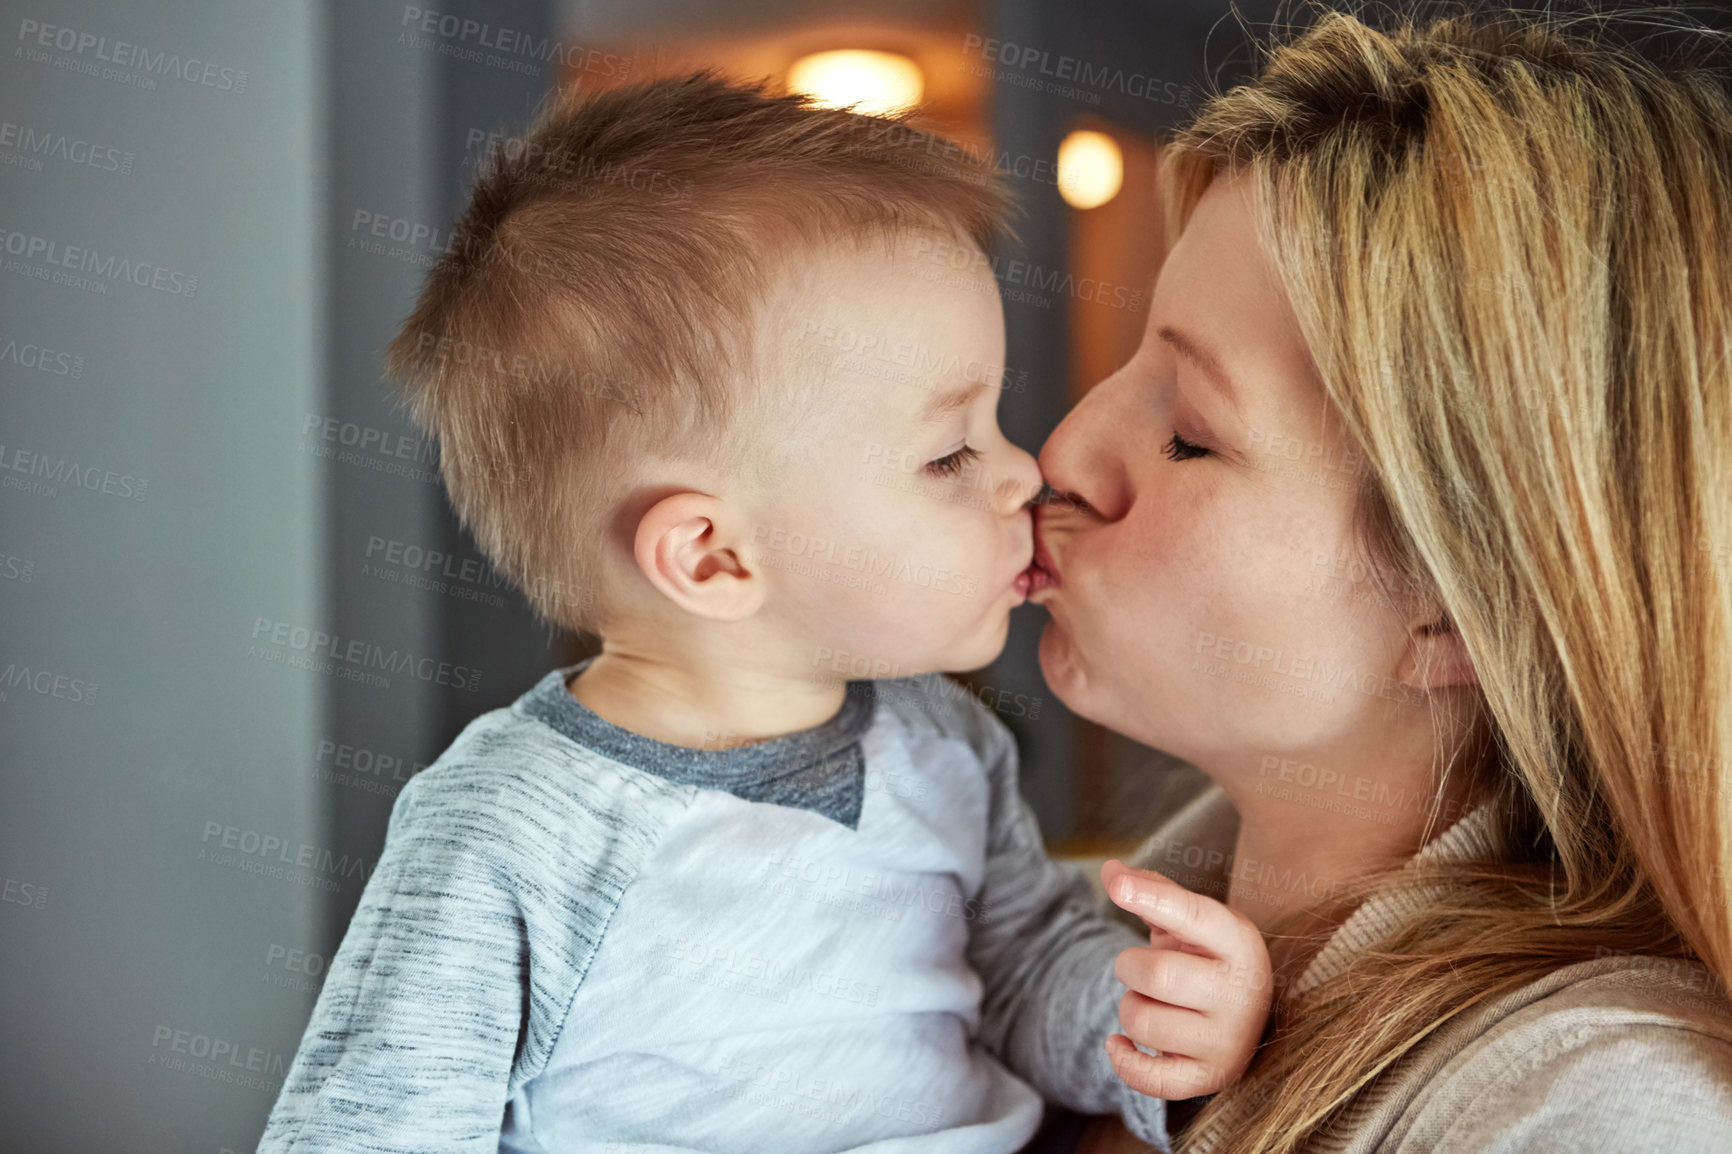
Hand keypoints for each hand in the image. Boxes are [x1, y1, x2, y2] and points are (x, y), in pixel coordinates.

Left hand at [1099, 859, 1272, 1100]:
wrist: (1244, 1011)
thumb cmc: (1206, 955)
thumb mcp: (1190, 919)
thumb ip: (1151, 890)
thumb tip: (1110, 871)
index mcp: (1240, 942)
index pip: (1191, 915)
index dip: (1149, 898)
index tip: (1117, 885)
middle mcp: (1242, 993)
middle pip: (1157, 974)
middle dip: (1129, 965)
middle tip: (1139, 967)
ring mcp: (1229, 1041)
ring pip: (1144, 1022)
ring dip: (1129, 1008)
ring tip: (1150, 1002)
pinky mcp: (1210, 1078)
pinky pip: (1151, 1079)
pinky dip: (1124, 1060)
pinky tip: (1120, 1042)